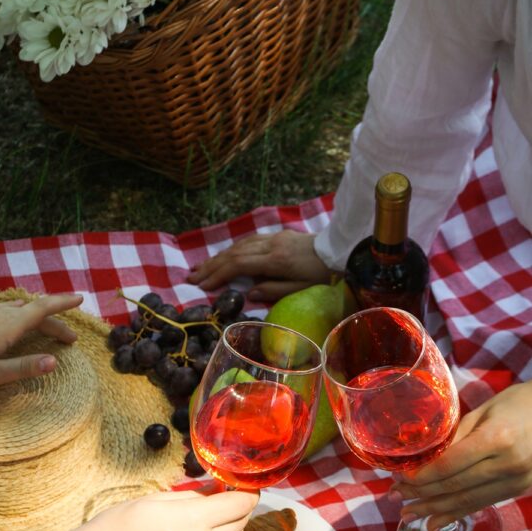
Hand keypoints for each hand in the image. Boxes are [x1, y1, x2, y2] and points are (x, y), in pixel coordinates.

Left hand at [0, 294, 82, 393]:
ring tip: (50, 329)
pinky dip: (24, 315)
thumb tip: (54, 362)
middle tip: (71, 339)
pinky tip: (19, 321)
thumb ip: (22, 367)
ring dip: (40, 318)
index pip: (41, 310)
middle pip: (34, 313)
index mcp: (6, 329)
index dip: (61, 304)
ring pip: (21, 310)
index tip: (80, 299)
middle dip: (56, 322)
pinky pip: (7, 310)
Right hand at [9, 489, 258, 530]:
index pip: (238, 505)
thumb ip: (190, 496)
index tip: (244, 483)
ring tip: (227, 516)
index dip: (246, 492)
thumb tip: (213, 492)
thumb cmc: (118, 525)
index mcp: (194, 522)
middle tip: (232, 496)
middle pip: (239, 524)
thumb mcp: (155, 499)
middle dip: (240, 508)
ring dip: (236, 529)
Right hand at [188, 230, 331, 301]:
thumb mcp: (301, 289)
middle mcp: (270, 245)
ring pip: (238, 245)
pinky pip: (248, 241)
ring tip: (201, 267)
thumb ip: (274, 291)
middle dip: (210, 265)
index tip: (202, 286)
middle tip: (191, 277)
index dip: (218, 275)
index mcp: (275, 260)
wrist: (340, 250)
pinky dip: (232, 249)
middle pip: (233, 253)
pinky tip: (224, 256)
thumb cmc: (323, 275)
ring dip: (218, 256)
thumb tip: (249, 294)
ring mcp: (273, 238)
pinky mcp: (277, 236)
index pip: (238, 265)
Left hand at [390, 381, 531, 530]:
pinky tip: (436, 522)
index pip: (450, 466)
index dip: (422, 476)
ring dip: (435, 510)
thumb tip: (425, 457)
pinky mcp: (521, 490)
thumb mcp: (484, 411)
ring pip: (468, 501)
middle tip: (394, 498)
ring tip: (409, 514)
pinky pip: (483, 504)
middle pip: (456, 486)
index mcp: (497, 439)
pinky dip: (457, 514)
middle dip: (422, 495)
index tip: (399, 479)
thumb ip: (456, 435)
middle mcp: (508, 465)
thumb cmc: (519, 403)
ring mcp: (517, 481)